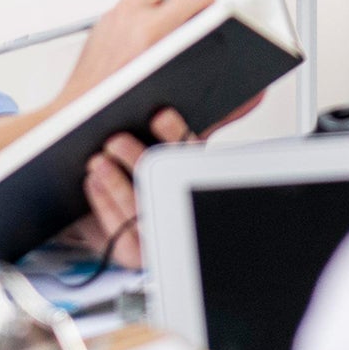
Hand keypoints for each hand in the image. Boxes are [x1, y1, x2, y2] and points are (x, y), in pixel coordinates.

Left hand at [52, 0, 219, 110]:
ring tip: (184, 3)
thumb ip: (200, 56)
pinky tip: (157, 22)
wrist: (74, 119)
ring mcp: (115, 15)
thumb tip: (224, 42)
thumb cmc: (118, 111)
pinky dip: (150, 2)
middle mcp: (131, 17)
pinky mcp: (103, 20)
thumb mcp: (173, 87)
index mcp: (152, 33)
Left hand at [77, 93, 266, 270]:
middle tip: (115, 139)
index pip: (193, 154)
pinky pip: (119, 235)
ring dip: (116, 184)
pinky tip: (93, 182)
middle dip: (139, 160)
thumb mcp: (174, 142)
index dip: (176, 134)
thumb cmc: (149, 173)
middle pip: (166, 185)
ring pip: (141, 212)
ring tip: (97, 160)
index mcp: (196, 174)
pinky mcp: (135, 254)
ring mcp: (159, 234)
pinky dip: (104, 205)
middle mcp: (182, 207)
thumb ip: (199, 120)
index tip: (158, 114)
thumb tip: (255, 95)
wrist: (120, 215)